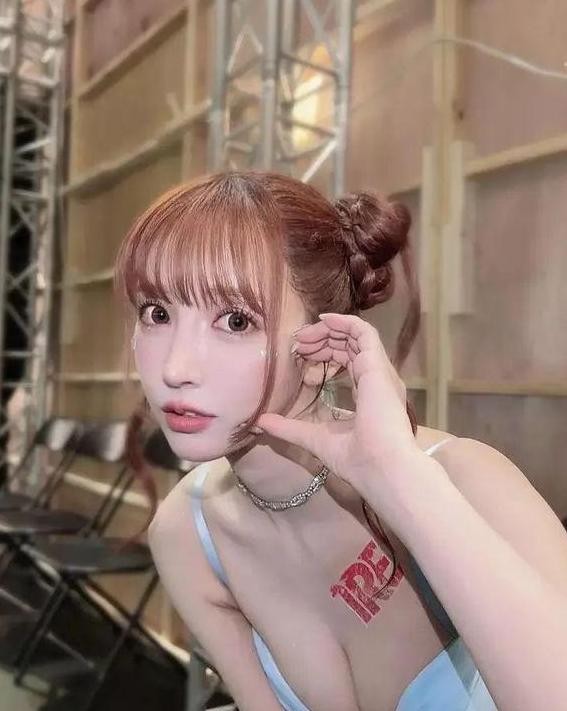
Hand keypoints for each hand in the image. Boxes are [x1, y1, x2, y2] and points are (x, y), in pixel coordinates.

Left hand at [256, 313, 423, 498]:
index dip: (324, 353)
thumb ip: (289, 428)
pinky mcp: (378, 366)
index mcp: (369, 395)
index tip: (301, 355)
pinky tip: (323, 320)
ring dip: (328, 330)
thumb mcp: (313, 438)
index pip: (349, 362)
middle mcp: (378, 380)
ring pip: (356, 336)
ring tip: (303, 335)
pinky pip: (364, 332)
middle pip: (351, 346)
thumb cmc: (355, 459)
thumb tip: (260, 422)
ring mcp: (380, 372)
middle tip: (298, 342)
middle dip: (323, 340)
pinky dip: (344, 321)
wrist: (381, 468)